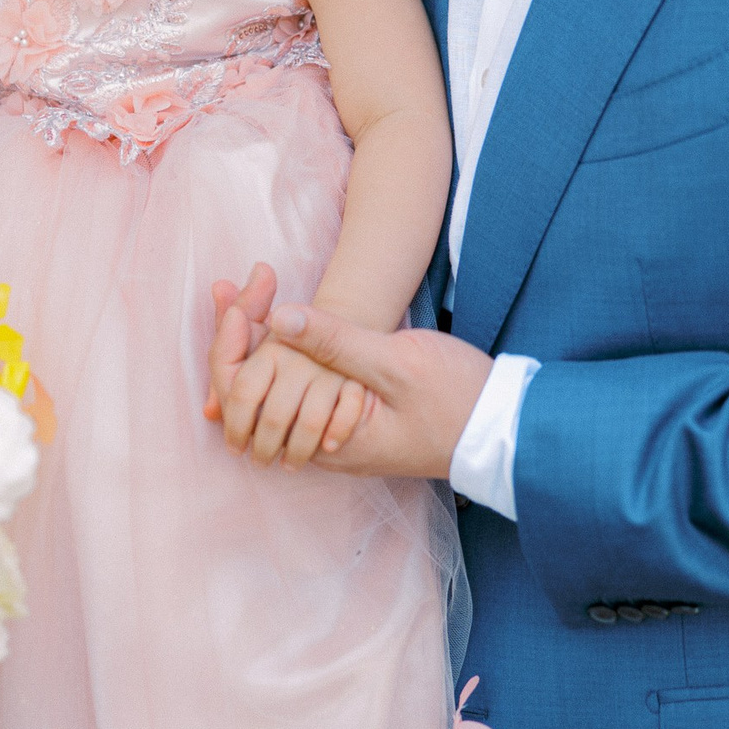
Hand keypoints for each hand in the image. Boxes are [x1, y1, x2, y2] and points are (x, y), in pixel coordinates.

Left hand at [218, 290, 492, 481]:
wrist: (500, 428)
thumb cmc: (456, 399)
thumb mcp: (397, 364)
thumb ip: (337, 342)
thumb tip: (278, 317)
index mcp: (320, 435)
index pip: (242, 396)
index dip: (228, 343)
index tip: (236, 297)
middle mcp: (316, 443)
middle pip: (246, 395)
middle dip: (234, 337)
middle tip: (232, 285)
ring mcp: (330, 435)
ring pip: (271, 391)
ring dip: (256, 344)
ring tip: (251, 292)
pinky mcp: (345, 421)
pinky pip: (297, 391)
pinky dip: (283, 355)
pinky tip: (282, 320)